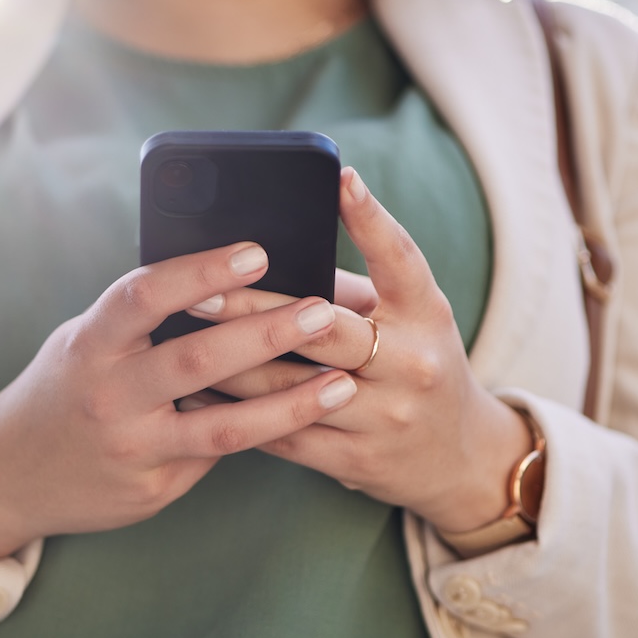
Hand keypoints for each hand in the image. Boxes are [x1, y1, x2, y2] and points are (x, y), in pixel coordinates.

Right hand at [0, 242, 358, 558]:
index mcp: (90, 344)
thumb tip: (223, 283)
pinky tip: (307, 418)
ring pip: (222, 428)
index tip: (255, 252)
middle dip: (264, 333)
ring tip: (342, 382)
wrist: (10, 473)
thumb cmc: (65, 386)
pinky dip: (263, 434)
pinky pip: (215, 458)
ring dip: (288, 402)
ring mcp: (131, 449)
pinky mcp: (151, 489)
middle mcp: (107, 396)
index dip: (200, 271)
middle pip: (195, 360)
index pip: (144, 295)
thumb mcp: (85, 340)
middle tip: (321, 310)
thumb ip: (140, 319)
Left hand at [185, 167, 530, 531]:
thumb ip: (352, 291)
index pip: (402, 260)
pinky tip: (195, 395)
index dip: (372, 218)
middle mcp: (411, 364)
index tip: (340, 178)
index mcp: (426, 315)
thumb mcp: (410, 320)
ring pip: (289, 386)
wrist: (457, 459)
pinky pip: (282, 434)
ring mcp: (385, 416)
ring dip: (227, 361)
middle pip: (322, 327)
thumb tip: (270, 257)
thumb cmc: (416, 367)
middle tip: (197, 289)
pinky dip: (234, 413)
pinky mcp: (356, 459)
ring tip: (179, 337)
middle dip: (252, 307)